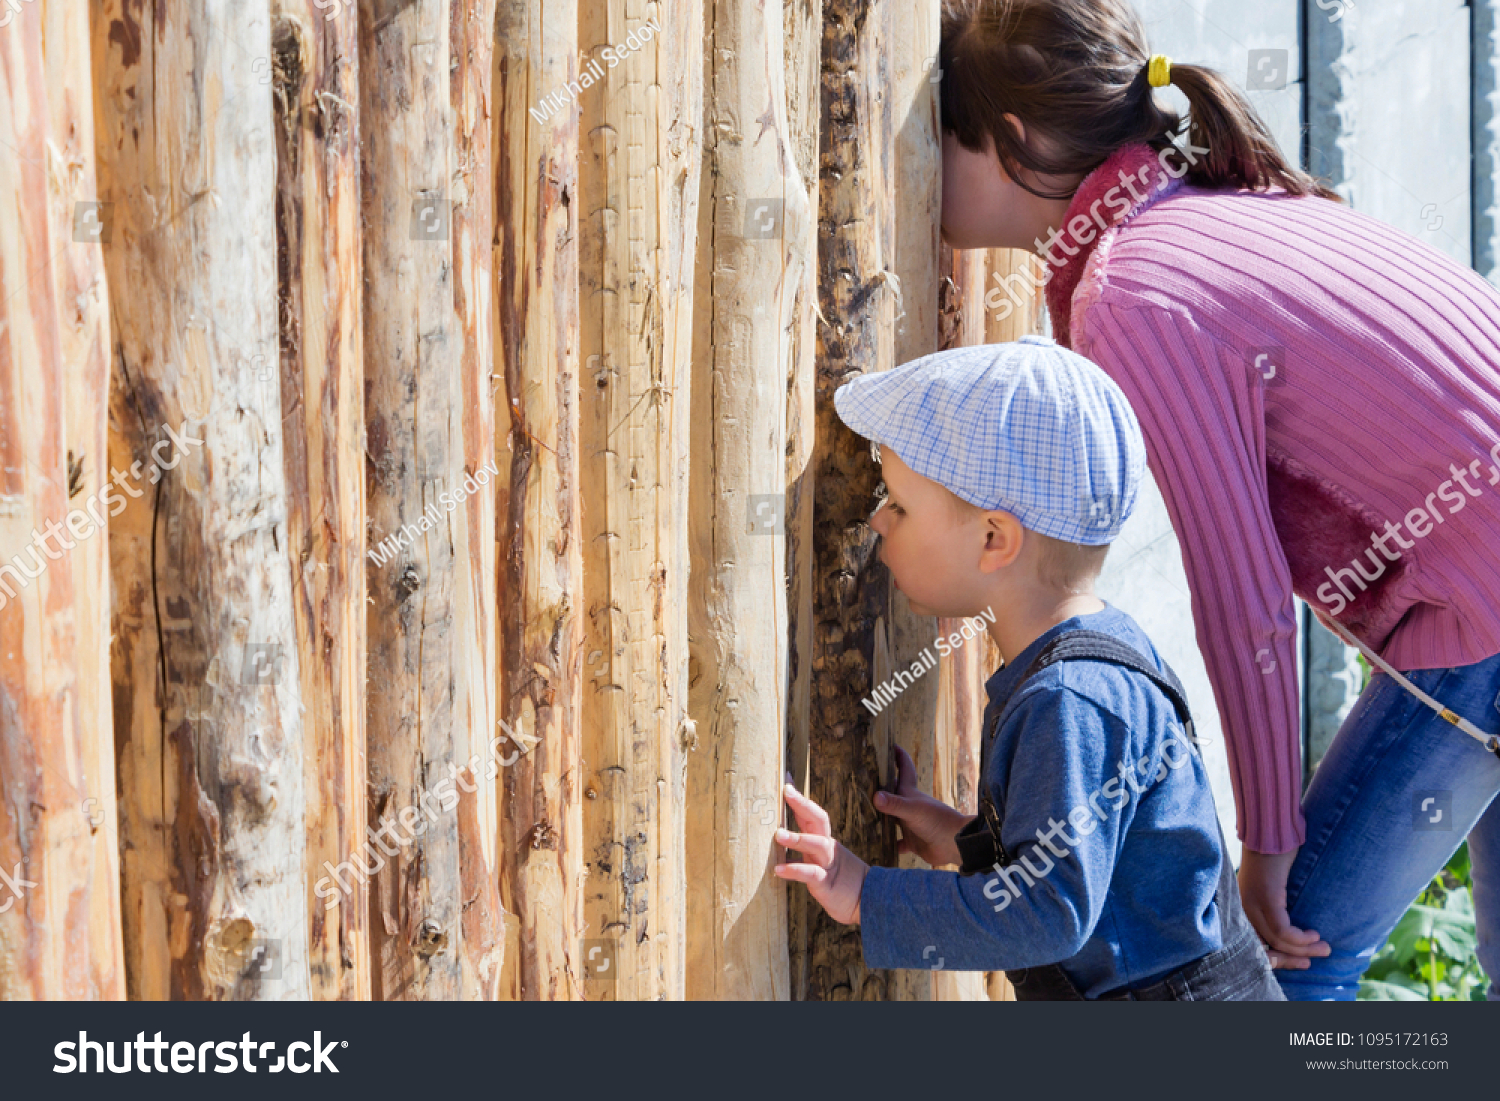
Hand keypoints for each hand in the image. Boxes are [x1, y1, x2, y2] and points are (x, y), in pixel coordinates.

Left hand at [773, 775, 867, 924]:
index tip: (785, 778)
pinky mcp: (828, 884)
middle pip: (818, 819)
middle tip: (786, 790)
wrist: (869, 901)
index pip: (812, 813)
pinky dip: (794, 870)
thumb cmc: (840, 880)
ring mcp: (829, 864)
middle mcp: (827, 847)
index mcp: (825, 839)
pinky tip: (778, 870)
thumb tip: (780, 831)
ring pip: (816, 844)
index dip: (799, 797)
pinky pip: (811, 874)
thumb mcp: (822, 858)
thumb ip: (807, 845)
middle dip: (802, 804)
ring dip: (797, 838)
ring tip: (778, 834)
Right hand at [872, 745, 969, 867]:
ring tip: (863, 814)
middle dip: (881, 786)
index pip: (904, 769)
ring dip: (881, 816)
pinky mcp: (913, 842)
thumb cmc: (938, 821)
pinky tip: (878, 845)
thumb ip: (895, 804)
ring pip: (892, 818)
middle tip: (863, 780)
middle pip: (893, 793)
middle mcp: (910, 806)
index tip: (889, 745)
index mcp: (911, 793)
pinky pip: (898, 843)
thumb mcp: (914, 810)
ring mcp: (911, 824)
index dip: (898, 756)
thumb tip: (876, 796)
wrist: (956, 844)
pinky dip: (889, 844)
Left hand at [1238, 847, 1329, 968]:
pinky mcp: (1265, 897)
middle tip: (1312, 961)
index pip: (1255, 944)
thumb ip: (1276, 906)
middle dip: (1290, 959)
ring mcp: (1252, 902)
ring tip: (1324, 948)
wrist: (1271, 829)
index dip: (1277, 957)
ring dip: (1303, 948)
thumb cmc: (1275, 854)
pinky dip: (1300, 937)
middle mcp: (1242, 907)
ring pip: (1277, 940)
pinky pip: (1282, 929)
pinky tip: (1313, 935)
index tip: (1301, 961)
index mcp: (1242, 907)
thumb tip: (1292, 931)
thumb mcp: (1273, 886)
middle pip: (1264, 947)